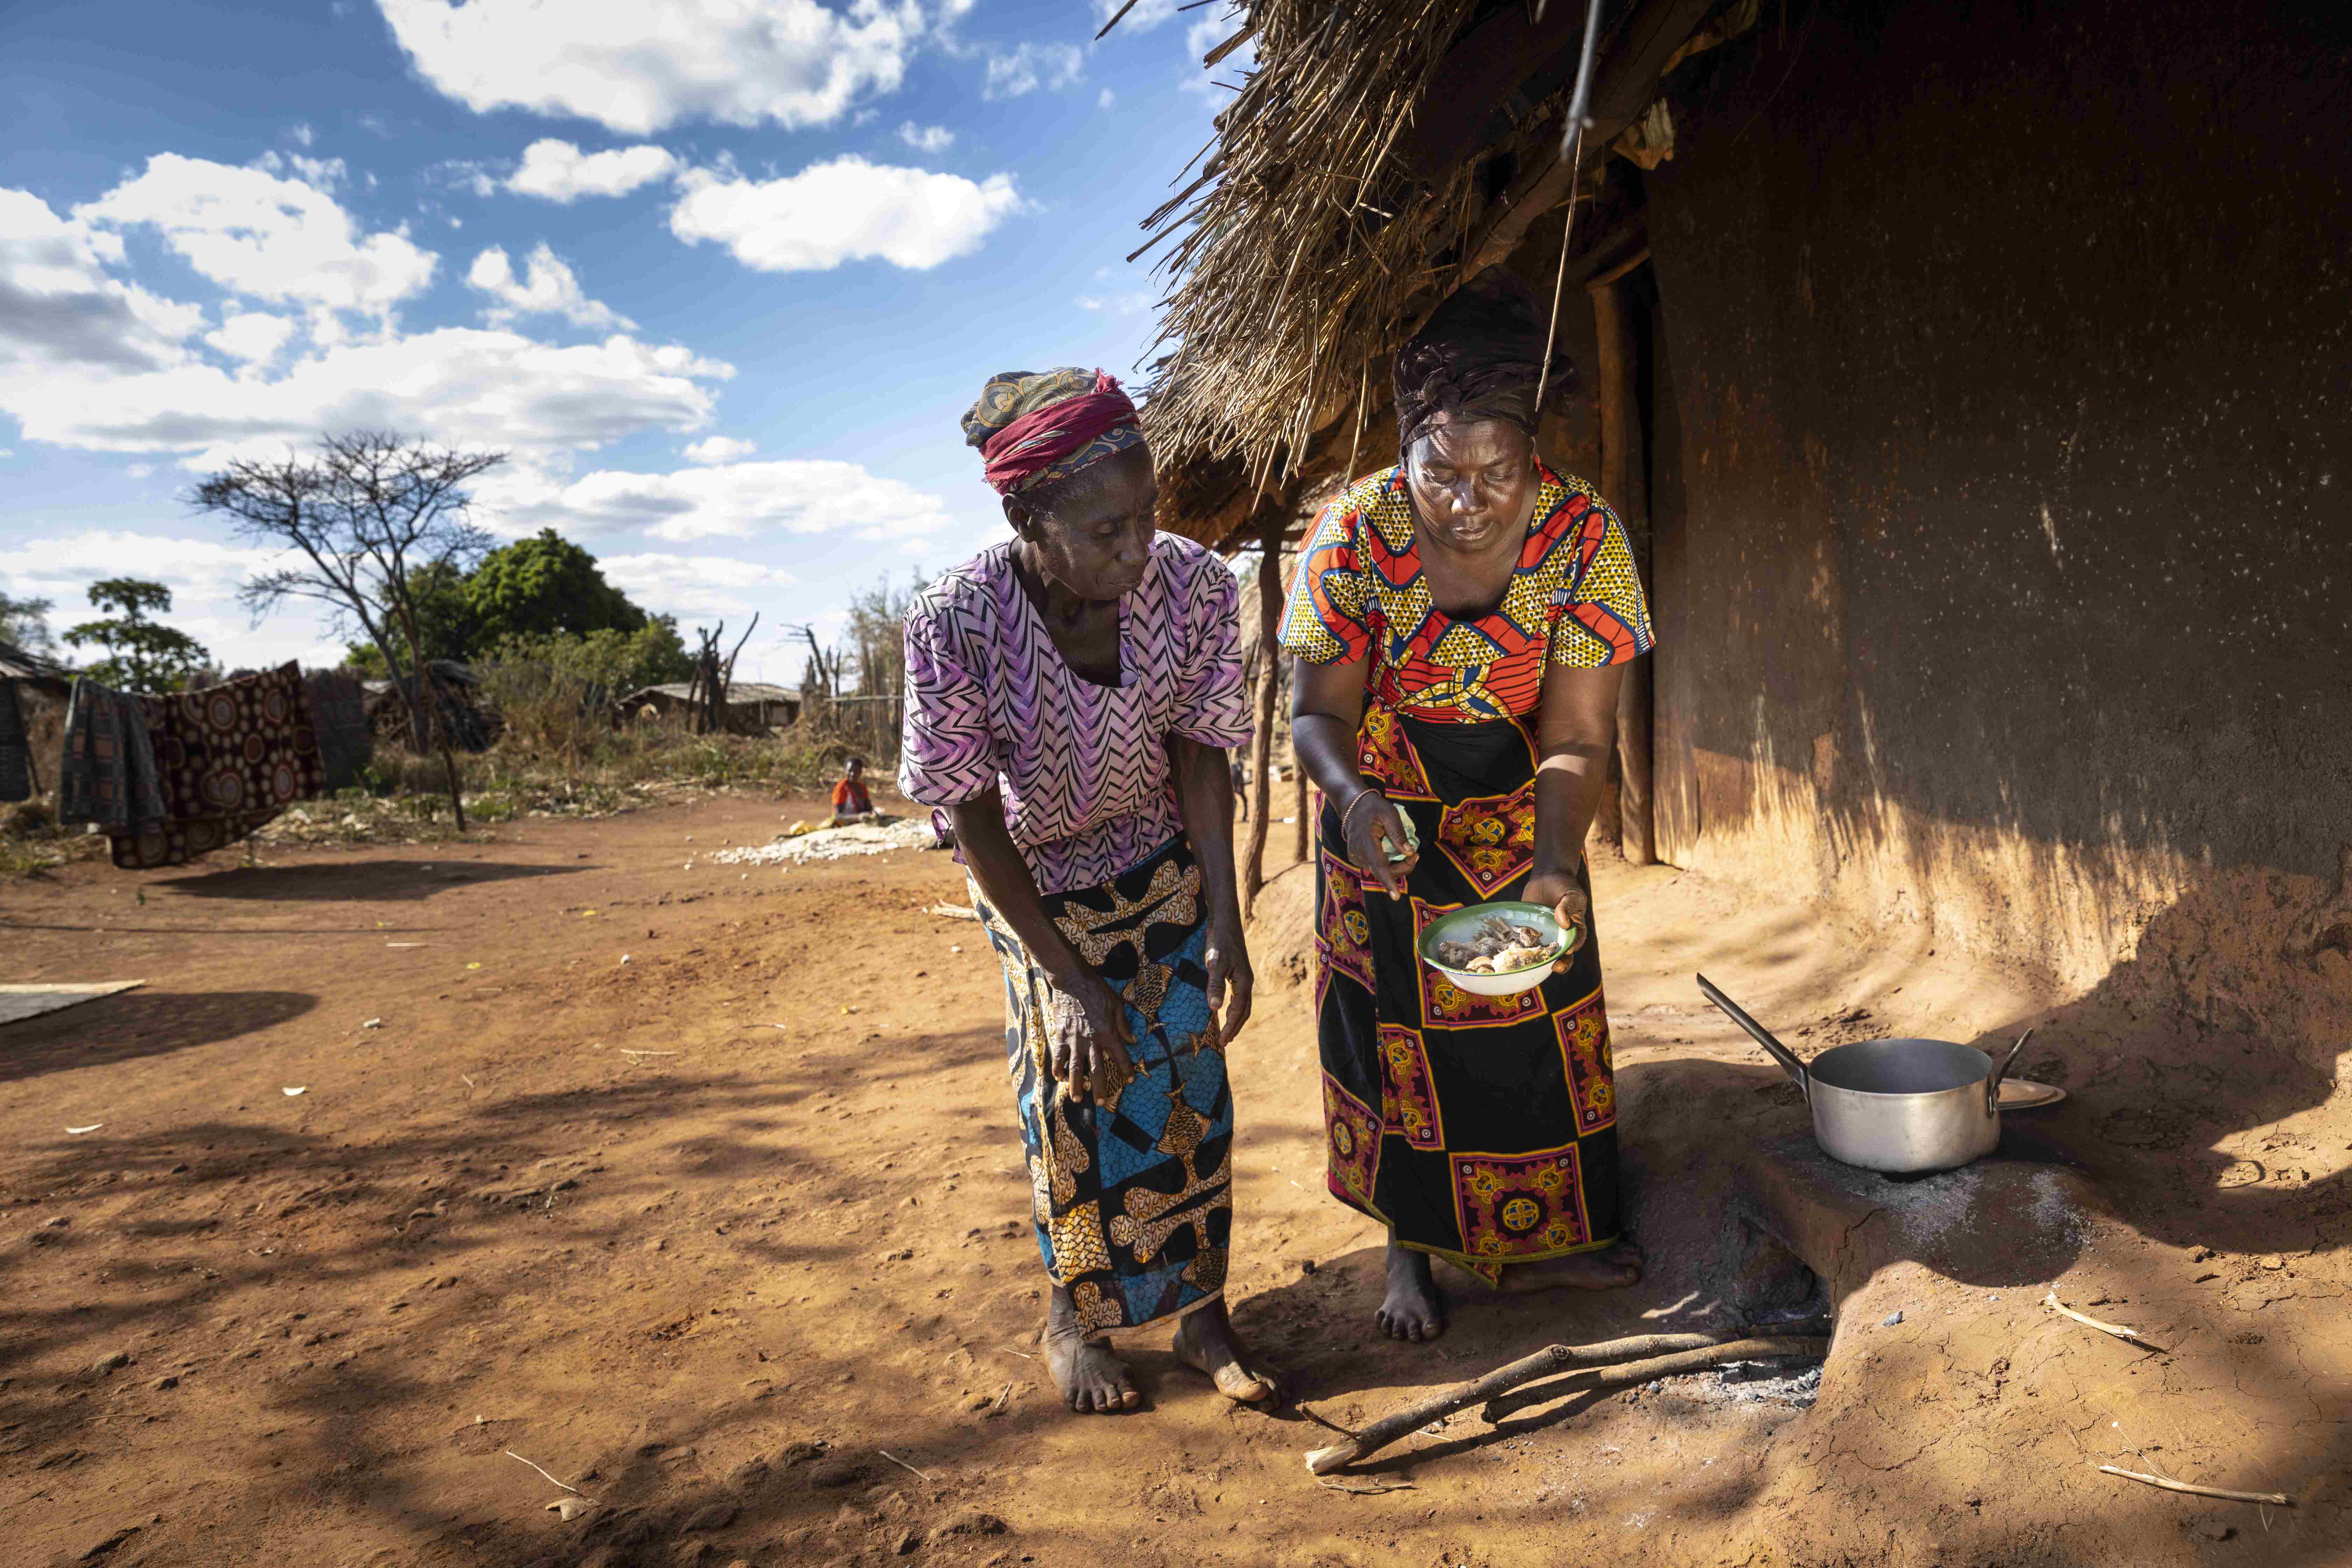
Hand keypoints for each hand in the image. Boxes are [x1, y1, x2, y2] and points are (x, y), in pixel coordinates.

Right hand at [1046, 973, 1136, 1104]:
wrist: (1072, 979)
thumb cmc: (1096, 989)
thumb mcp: (1116, 1004)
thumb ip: (1124, 1024)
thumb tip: (1133, 1040)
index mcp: (1108, 1033)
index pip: (1120, 1057)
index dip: (1126, 1069)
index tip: (1130, 1080)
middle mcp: (1092, 1040)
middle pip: (1097, 1069)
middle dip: (1099, 1087)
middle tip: (1100, 1103)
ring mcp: (1074, 1039)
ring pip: (1076, 1068)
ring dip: (1076, 1085)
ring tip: (1076, 1098)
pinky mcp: (1061, 1035)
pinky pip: (1058, 1056)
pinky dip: (1058, 1068)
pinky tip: (1059, 1078)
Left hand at [1203, 912, 1254, 1045]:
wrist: (1225, 920)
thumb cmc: (1220, 941)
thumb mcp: (1215, 963)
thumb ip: (1215, 985)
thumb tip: (1214, 1008)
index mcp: (1244, 982)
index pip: (1238, 1011)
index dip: (1230, 1027)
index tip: (1221, 1042)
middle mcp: (1246, 981)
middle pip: (1245, 1011)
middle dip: (1236, 1027)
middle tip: (1225, 1042)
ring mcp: (1243, 976)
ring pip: (1243, 1003)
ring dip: (1236, 1018)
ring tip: (1228, 1031)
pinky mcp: (1237, 970)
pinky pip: (1238, 995)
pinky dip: (1233, 1006)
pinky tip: (1225, 1007)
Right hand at [1343, 791, 1418, 900]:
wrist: (1353, 807)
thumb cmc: (1373, 808)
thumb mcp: (1390, 814)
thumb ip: (1399, 834)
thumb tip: (1409, 853)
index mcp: (1366, 843)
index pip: (1378, 866)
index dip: (1388, 882)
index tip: (1396, 896)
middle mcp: (1358, 854)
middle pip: (1384, 871)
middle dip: (1403, 867)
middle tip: (1416, 854)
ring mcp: (1356, 858)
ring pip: (1381, 871)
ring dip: (1396, 866)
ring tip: (1407, 852)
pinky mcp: (1357, 859)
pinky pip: (1376, 867)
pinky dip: (1388, 864)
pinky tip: (1393, 852)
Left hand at [1523, 866, 1590, 969]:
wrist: (1546, 877)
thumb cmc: (1563, 886)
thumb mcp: (1571, 894)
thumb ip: (1567, 907)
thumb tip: (1564, 923)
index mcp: (1575, 928)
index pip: (1576, 942)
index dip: (1573, 948)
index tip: (1567, 950)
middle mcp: (1560, 935)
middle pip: (1563, 955)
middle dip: (1561, 964)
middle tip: (1555, 967)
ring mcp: (1545, 935)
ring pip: (1544, 953)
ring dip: (1540, 960)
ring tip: (1534, 965)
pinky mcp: (1530, 932)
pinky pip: (1527, 943)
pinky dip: (1522, 949)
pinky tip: (1515, 952)